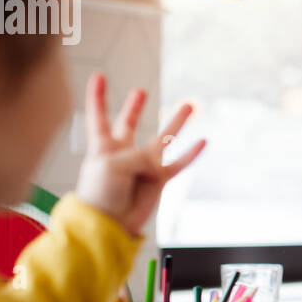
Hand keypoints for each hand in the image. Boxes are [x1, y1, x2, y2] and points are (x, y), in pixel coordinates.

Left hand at [74, 73, 204, 235]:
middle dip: (134, 108)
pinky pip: (179, 163)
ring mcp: (143, 166)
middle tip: (140, 92)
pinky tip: (203, 142)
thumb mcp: (113, 165)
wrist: (109, 224)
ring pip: (164, 138)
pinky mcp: (158, 180)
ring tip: (190, 105)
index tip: (99, 76)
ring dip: (177, 122)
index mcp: (103, 147)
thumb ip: (136, 156)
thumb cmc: (101, 194)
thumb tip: (154, 161)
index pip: (99, 117)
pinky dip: (192, 154)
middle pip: (128, 124)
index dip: (97, 96)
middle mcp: (123, 153)